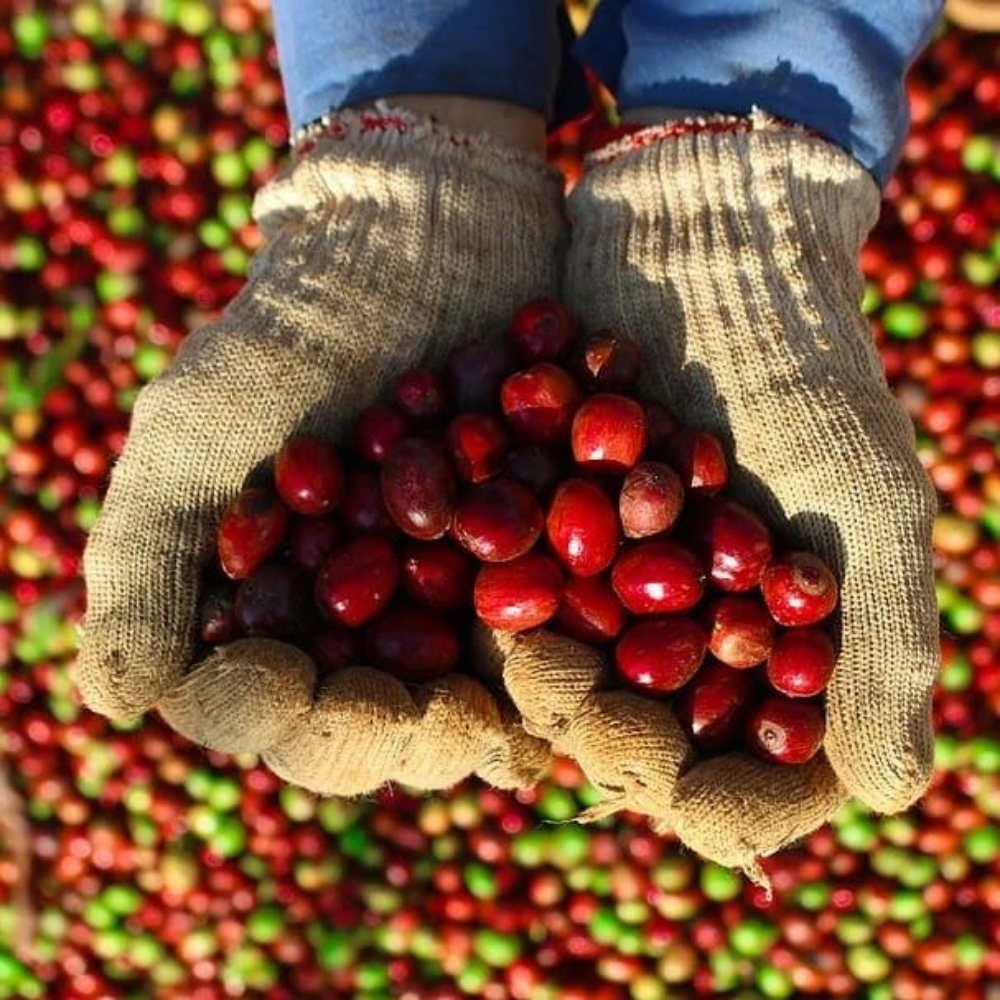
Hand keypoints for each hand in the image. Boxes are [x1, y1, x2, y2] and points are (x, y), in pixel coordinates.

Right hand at [77, 109, 561, 794]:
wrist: (417, 246)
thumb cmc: (292, 336)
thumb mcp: (200, 435)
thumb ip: (149, 564)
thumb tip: (111, 705)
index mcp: (278, 610)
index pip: (272, 701)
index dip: (290, 717)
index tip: (316, 697)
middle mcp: (370, 621)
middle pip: (386, 720)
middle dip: (413, 735)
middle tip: (446, 724)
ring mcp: (459, 597)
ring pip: (478, 691)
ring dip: (501, 713)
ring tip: (518, 712)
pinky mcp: (542, 559)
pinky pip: (561, 619)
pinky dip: (570, 641)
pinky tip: (582, 657)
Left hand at [502, 118, 937, 875]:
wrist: (703, 251)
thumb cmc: (801, 370)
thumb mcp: (866, 501)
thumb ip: (885, 643)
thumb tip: (889, 799)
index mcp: (772, 654)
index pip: (744, 780)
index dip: (707, 797)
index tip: (667, 770)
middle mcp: (682, 636)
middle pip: (640, 737)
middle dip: (598, 734)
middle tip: (557, 687)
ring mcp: (604, 587)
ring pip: (564, 679)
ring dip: (530, 686)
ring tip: (512, 657)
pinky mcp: (534, 530)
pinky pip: (502, 595)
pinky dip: (479, 607)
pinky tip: (449, 601)